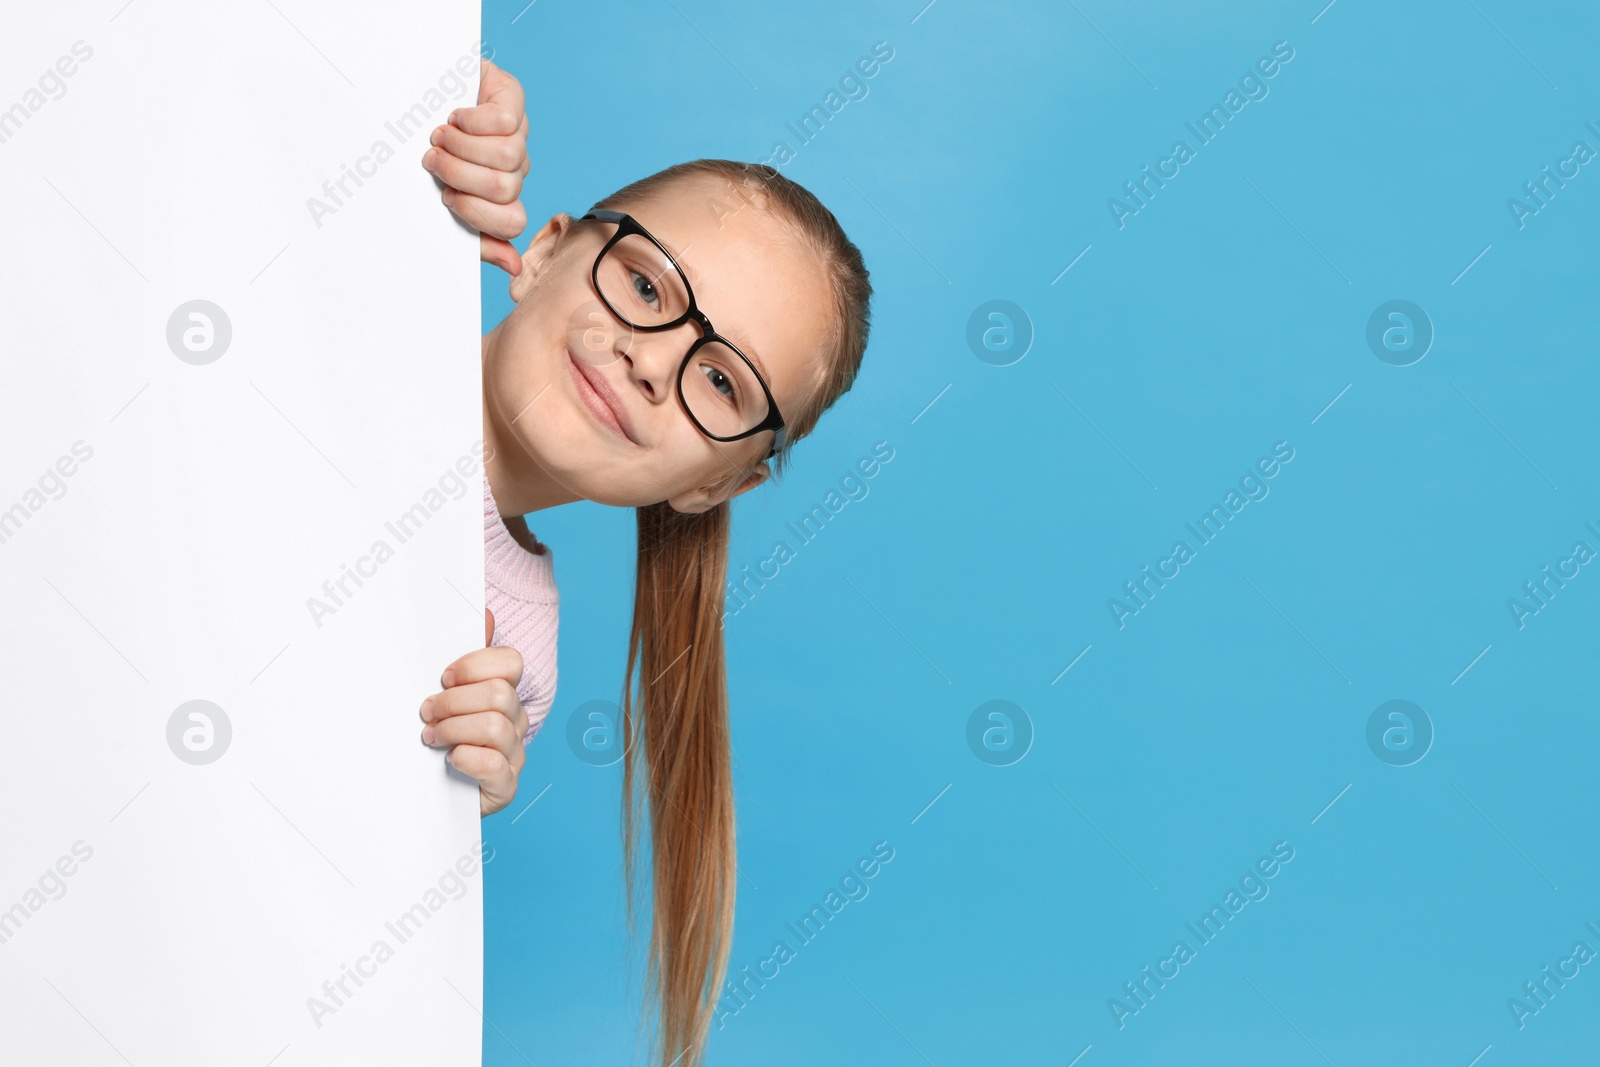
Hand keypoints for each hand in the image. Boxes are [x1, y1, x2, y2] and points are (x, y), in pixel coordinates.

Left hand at [419, 608, 527, 816]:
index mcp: (504, 692)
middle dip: (454, 701)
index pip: (510, 662)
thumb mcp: (443, 694)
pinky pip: (495, 765)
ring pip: (495, 727)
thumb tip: (485, 614)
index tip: (443, 678)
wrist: (424, 791)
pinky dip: (467, 759)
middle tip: (427, 712)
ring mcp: (514, 754)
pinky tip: (449, 760)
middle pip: (500, 694)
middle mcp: (515, 720)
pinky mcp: (506, 786)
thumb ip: (464, 658)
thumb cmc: (435, 736)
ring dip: (454, 729)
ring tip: (431, 737)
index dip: (474, 666)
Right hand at [422, 56, 530, 278]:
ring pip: (507, 156)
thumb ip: (475, 236)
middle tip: (434, 160)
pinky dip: (473, 120)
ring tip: (441, 137)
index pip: (512, 223)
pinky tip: (456, 116)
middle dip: (461, 176)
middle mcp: (514, 167)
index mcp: (501, 196)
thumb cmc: (425, 152)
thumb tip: (513, 265)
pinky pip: (507, 121)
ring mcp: (516, 133)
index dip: (477, 213)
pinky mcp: (511, 98)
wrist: (413, 93)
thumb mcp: (439, 196)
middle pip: (506, 189)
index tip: (446, 196)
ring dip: (464, 147)